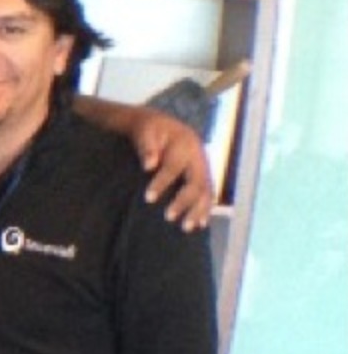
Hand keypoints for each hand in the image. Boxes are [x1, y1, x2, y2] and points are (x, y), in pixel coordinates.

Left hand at [135, 110, 214, 231]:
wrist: (163, 125)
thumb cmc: (150, 129)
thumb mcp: (145, 131)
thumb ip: (147, 147)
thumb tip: (148, 166)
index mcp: (185, 144)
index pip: (173, 167)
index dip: (162, 183)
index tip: (148, 198)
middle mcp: (199, 158)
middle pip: (196, 183)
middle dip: (184, 202)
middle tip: (169, 217)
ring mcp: (204, 168)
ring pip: (206, 192)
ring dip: (198, 210)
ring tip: (187, 228)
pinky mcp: (204, 176)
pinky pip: (208, 194)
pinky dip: (205, 209)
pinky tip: (201, 224)